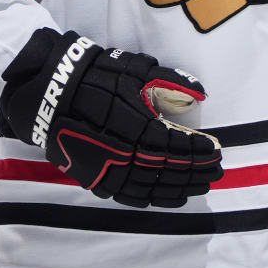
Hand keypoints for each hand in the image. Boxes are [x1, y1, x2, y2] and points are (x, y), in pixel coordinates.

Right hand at [0, 30, 222, 206]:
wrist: (50, 92)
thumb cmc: (96, 75)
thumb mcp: (136, 69)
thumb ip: (170, 81)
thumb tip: (199, 91)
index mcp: (137, 127)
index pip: (176, 146)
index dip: (198, 150)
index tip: (216, 149)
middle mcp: (125, 153)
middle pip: (168, 169)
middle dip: (195, 171)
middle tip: (216, 172)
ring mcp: (108, 169)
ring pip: (151, 187)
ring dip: (179, 188)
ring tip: (200, 187)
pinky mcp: (95, 178)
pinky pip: (129, 196)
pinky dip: (153, 199)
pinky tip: (170, 198)